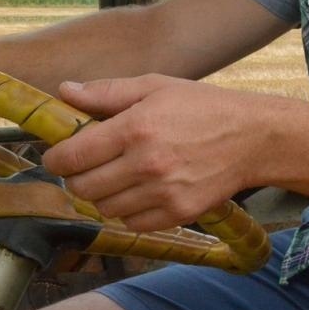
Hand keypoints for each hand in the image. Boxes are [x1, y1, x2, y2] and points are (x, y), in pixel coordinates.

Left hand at [41, 76, 268, 231]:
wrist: (253, 139)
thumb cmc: (203, 107)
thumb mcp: (155, 86)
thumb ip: (107, 92)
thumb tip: (64, 91)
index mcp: (135, 128)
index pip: (72, 156)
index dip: (55, 159)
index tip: (57, 156)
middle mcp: (146, 164)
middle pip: (83, 188)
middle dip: (76, 177)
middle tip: (87, 166)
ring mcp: (162, 193)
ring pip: (104, 208)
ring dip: (102, 194)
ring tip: (117, 175)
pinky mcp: (177, 214)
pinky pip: (131, 222)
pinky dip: (128, 210)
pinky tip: (140, 191)